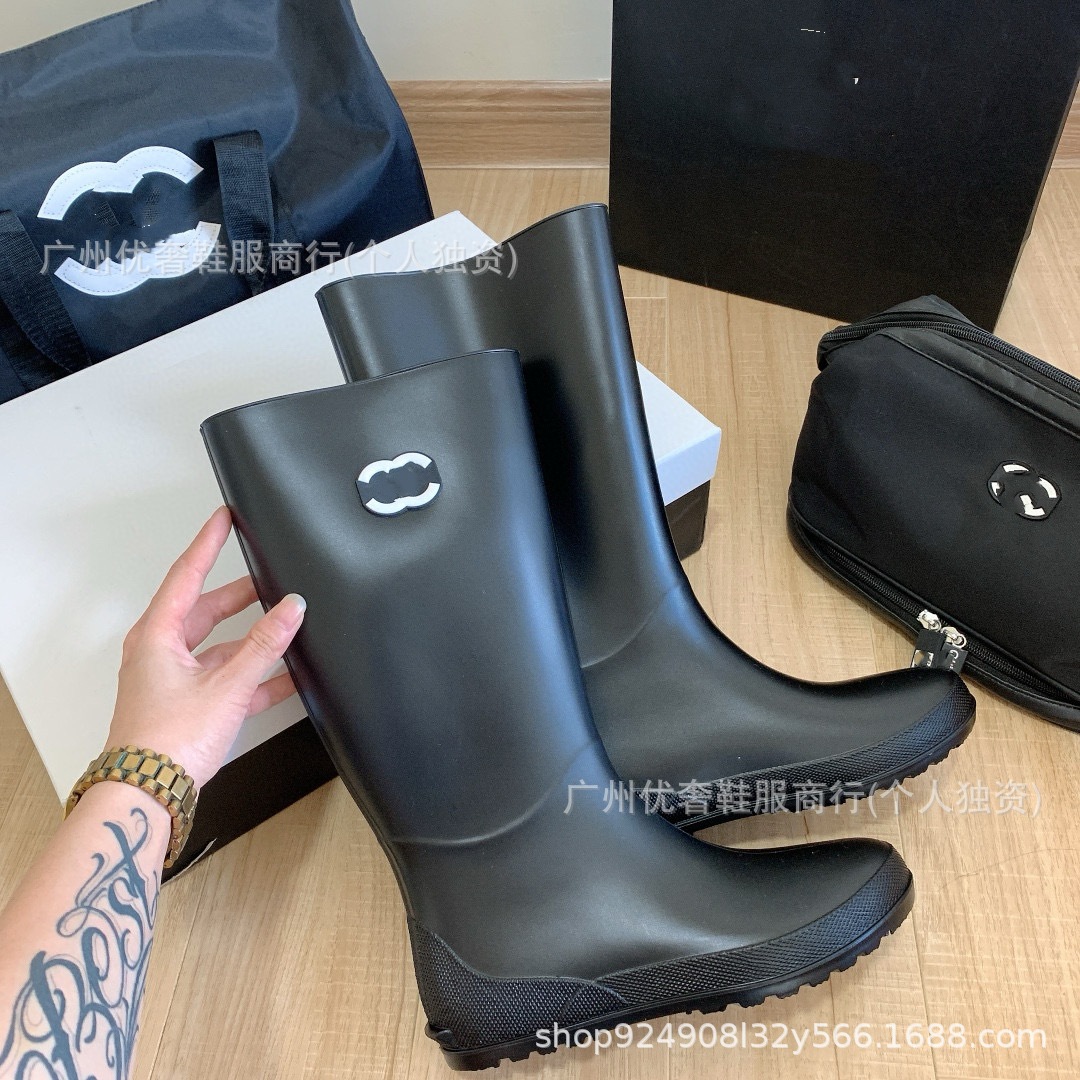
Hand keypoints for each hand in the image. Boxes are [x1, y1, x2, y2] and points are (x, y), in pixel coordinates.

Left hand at [107, 507, 306, 790]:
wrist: (148, 795)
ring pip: (220, 647)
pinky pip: (227, 679)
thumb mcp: (227, 685)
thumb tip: (291, 608)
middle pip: (206, 610)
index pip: (187, 575)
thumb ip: (264, 645)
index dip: (209, 543)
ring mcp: (173, 680)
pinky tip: (287, 679)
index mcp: (157, 636)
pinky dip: (255, 676)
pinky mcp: (188, 706)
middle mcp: (160, 653)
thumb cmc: (166, 740)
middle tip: (270, 579)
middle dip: (242, 596)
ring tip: (289, 631)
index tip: (225, 518)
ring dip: (254, 641)